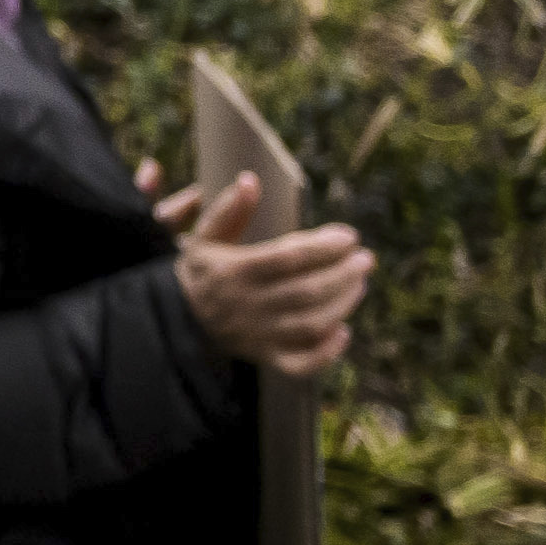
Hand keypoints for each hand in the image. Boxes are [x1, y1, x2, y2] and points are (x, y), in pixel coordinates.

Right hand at [167, 170, 372, 383]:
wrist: (180, 320)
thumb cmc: (201, 273)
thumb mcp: (204, 238)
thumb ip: (228, 210)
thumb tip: (250, 180)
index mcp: (234, 271)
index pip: (288, 257)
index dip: (323, 246)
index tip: (348, 235)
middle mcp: (248, 305)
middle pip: (307, 290)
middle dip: (343, 273)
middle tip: (366, 259)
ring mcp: (259, 335)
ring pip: (311, 323)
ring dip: (343, 303)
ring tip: (360, 283)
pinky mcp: (266, 357)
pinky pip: (301, 363)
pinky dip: (326, 352)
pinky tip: (343, 332)